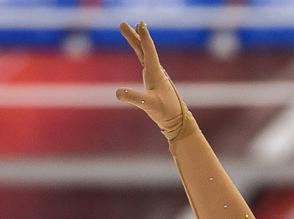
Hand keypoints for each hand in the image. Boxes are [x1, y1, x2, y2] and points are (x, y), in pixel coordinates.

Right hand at [116, 21, 185, 136]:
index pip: (148, 51)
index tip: (140, 23)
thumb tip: (117, 93)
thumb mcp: (148, 105)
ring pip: (143, 53)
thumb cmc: (165, 112)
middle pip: (143, 48)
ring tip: (128, 28)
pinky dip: (141, 52)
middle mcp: (156, 70)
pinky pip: (145, 61)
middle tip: (122, 23)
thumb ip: (134, 98)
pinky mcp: (153, 80)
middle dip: (133, 35)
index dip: (144, 37)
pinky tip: (139, 49)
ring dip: (136, 41)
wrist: (176, 120)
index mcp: (155, 73)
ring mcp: (155, 74)